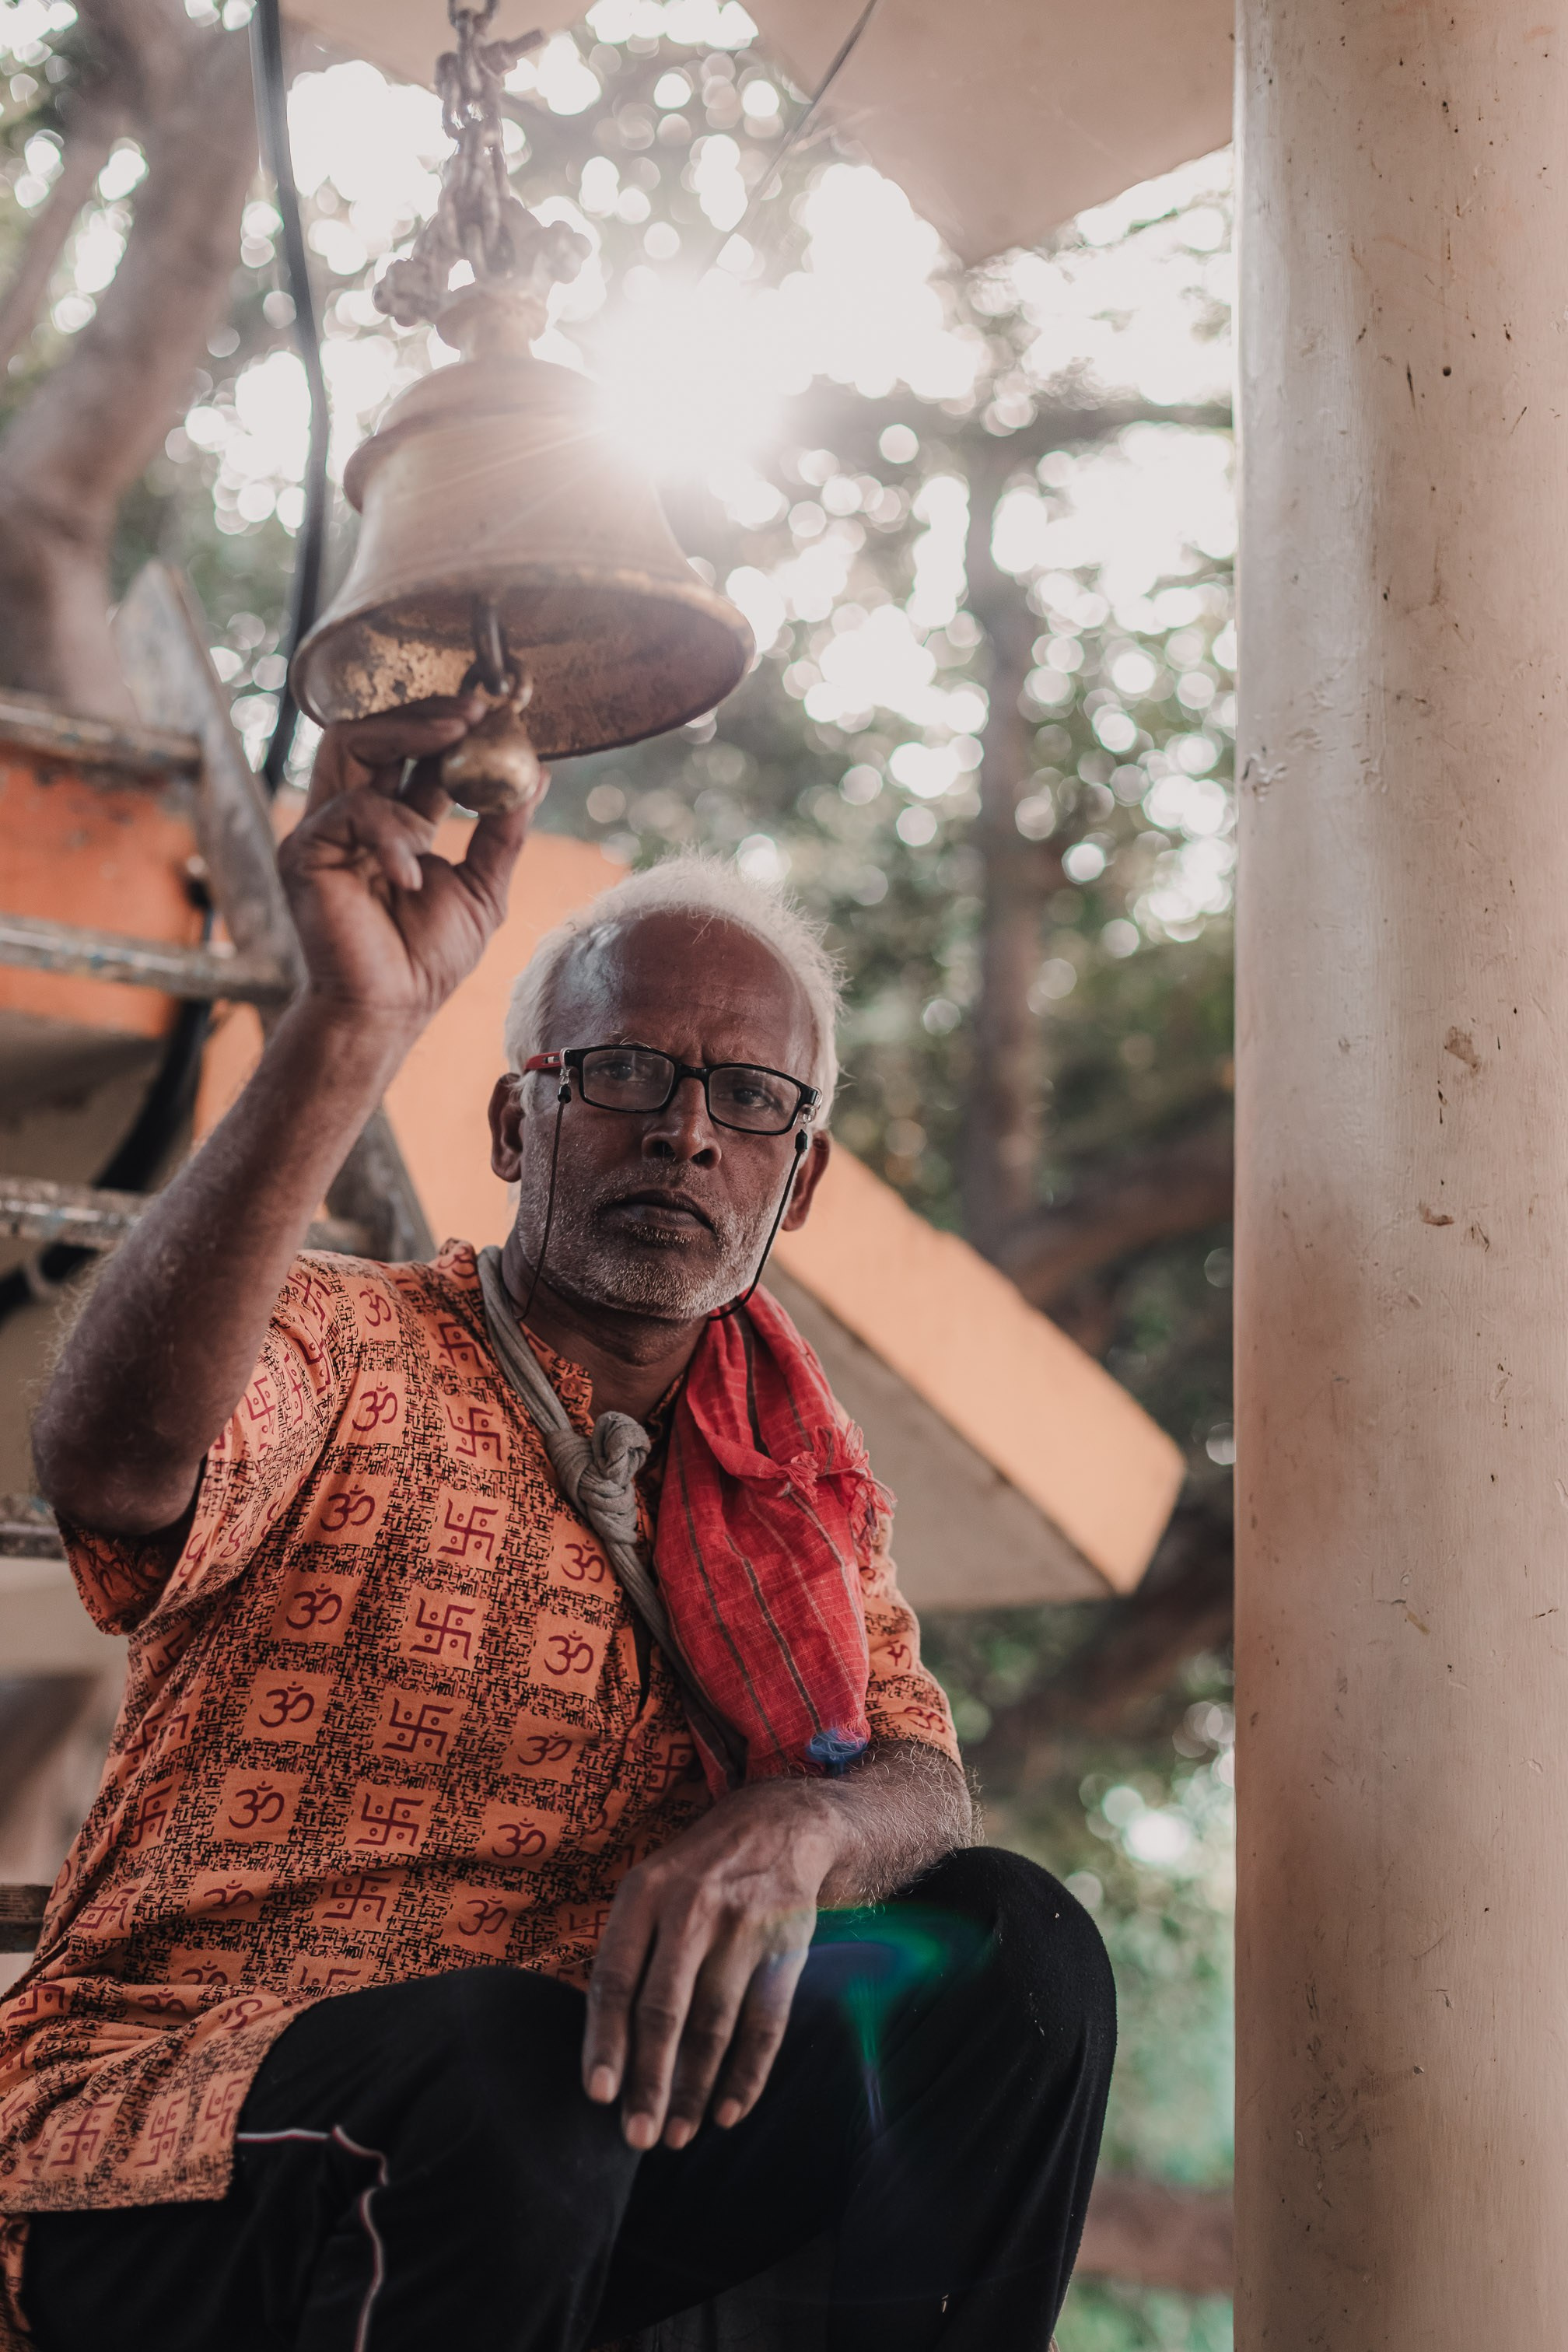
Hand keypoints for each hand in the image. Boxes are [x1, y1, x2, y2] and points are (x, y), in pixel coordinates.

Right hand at [279, 695, 548, 1032]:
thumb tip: (538, 775)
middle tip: (474, 707)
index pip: (415, 753)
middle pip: (376, 731)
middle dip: (426, 712)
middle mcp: (356, 816)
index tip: (494, 710)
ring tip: (457, 736)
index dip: (450, 725)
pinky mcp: (305, 850)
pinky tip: (413, 877)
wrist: (389, 1010)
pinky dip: (390, 835)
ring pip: (349, 743)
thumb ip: (505, 831)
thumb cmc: (426, 959)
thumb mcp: (484, 887)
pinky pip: (349, 813)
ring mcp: (326, 829)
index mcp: (395, 822)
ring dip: (407, 732)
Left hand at [582, 1782, 842, 2150]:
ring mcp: (742, 1927)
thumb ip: (625, 1953)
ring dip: (695, 2089)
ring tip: (678, 2135)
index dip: (605, 2041)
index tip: (599, 2096)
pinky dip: (747, 2074)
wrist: (779, 1824)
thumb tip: (599, 2045)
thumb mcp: (649, 1888)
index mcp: (643, 1895)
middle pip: (664, 2010)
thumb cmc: (696, 1875)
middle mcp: (691, 1908)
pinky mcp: (786, 1945)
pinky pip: (764, 2024)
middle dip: (650, 2082)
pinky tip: (728, 2112)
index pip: (615, 1979)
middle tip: (637, 2138)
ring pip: (713, 2025)